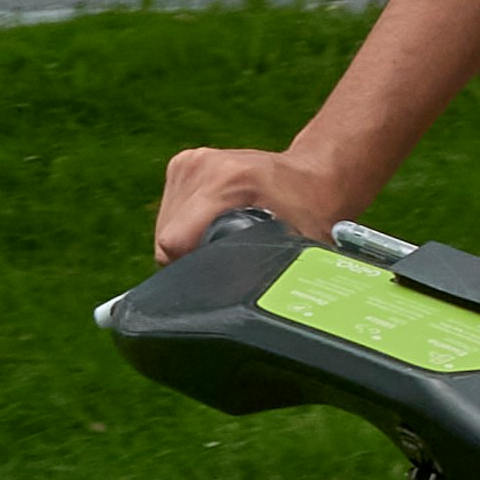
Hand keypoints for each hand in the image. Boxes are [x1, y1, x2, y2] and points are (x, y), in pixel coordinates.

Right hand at [155, 143, 353, 261]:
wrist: (313, 173)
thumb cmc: (312, 210)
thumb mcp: (299, 247)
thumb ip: (271, 278)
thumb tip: (249, 318)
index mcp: (228, 180)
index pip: (176, 242)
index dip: (193, 270)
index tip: (220, 278)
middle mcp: (202, 166)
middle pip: (169, 237)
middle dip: (192, 259)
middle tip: (231, 260)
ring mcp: (189, 162)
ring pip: (166, 226)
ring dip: (188, 243)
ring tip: (225, 240)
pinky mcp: (182, 164)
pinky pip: (170, 211)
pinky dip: (187, 226)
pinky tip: (215, 226)